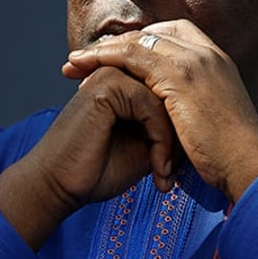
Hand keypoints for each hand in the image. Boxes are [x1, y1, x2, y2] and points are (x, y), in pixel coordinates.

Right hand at [0, 66, 178, 249]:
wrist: (62, 185)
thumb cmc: (99, 170)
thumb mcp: (145, 147)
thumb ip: (166, 126)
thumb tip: (196, 127)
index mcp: (127, 82)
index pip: (172, 92)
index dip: (180, 130)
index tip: (177, 167)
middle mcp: (120, 73)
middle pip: (172, 94)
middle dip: (178, 137)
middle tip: (174, 174)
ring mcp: (112, 75)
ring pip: (166, 100)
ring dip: (171, 142)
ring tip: (166, 175)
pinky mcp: (105, 86)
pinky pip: (151, 106)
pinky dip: (161, 140)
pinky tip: (159, 169)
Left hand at [62, 19, 257, 202]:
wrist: (249, 165)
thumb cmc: (232, 156)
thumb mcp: (213, 120)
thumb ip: (194, 105)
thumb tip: (172, 115)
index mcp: (217, 61)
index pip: (172, 34)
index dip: (140, 44)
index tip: (116, 60)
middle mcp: (207, 53)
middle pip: (152, 34)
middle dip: (116, 45)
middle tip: (84, 60)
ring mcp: (195, 60)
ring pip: (138, 43)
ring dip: (102, 52)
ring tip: (73, 65)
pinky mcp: (180, 76)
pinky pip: (133, 57)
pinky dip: (106, 59)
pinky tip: (86, 70)